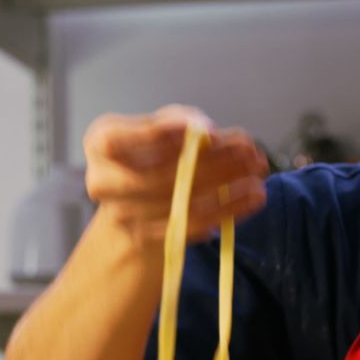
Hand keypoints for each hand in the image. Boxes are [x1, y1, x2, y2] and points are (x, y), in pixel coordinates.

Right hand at [83, 104, 268, 246]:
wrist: (138, 200)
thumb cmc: (153, 151)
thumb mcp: (161, 126)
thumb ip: (182, 122)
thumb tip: (206, 132)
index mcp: (102, 143)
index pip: (120, 141)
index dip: (159, 136)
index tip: (204, 130)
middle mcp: (104, 182)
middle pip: (158, 177)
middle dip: (211, 162)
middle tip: (249, 150)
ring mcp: (126, 215)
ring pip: (182, 203)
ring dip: (227, 185)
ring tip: (258, 171)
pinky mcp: (153, 237)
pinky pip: (195, 224)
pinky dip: (229, 209)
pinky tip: (254, 196)